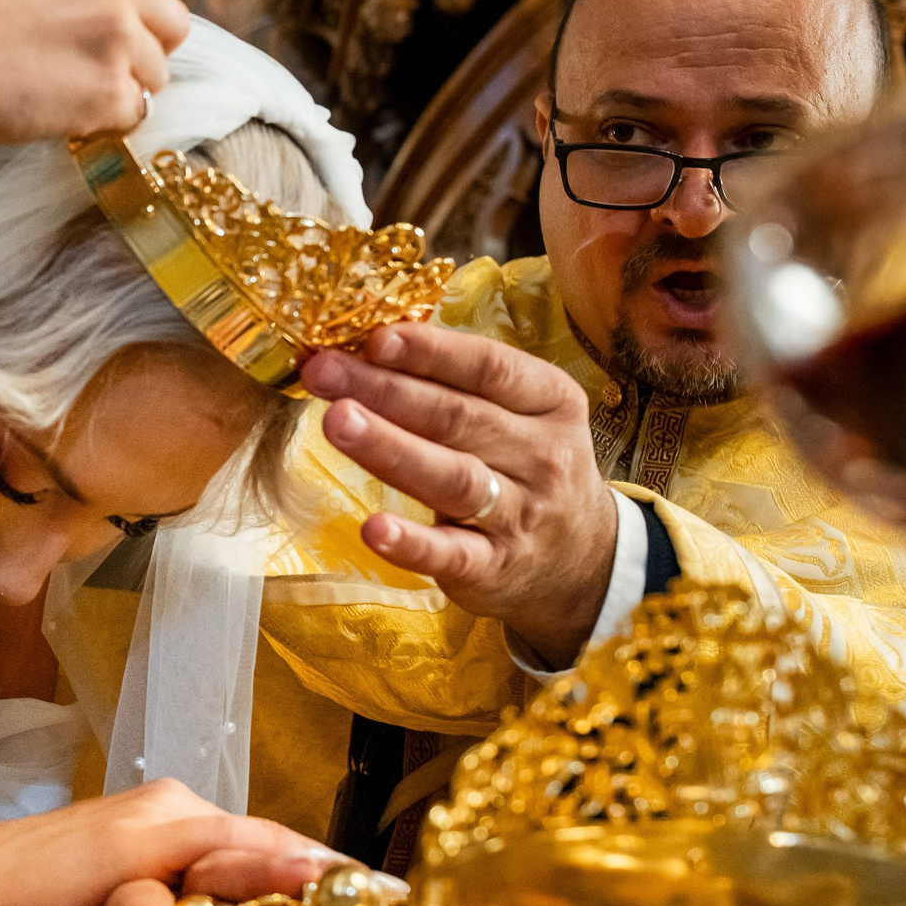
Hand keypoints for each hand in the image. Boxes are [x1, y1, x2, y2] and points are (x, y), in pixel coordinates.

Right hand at [0, 0, 188, 143]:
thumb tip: (103, 31)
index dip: (125, 26)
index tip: (88, 45)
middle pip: (170, 33)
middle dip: (140, 58)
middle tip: (89, 78)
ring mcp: (121, 38)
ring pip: (154, 80)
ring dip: (115, 94)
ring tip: (54, 95)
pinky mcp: (111, 92)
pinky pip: (129, 119)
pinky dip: (97, 126)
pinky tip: (50, 114)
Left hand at [303, 324, 620, 668]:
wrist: (582, 559)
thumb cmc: (529, 468)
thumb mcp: (520, 415)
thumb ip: (460, 383)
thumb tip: (374, 343)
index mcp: (550, 401)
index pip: (488, 367)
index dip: (430, 351)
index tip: (374, 337)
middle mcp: (542, 455)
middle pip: (458, 417)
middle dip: (385, 390)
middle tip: (324, 372)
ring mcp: (521, 515)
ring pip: (454, 477)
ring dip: (391, 449)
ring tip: (337, 423)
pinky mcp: (495, 568)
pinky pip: (450, 554)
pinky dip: (412, 543)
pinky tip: (373, 528)